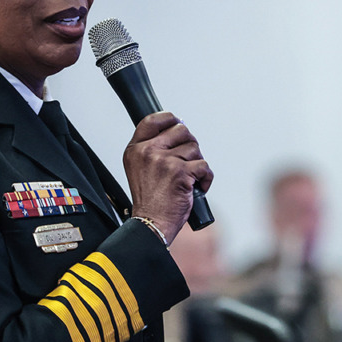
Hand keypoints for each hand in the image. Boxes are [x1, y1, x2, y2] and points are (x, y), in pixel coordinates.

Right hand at [123, 112, 212, 244]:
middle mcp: (147, 152)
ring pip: (194, 148)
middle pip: (181, 130)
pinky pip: (204, 166)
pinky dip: (205, 178)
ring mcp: (163, 161)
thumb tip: (178, 127)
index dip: (169, 118)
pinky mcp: (180, 172)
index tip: (178, 123)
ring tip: (188, 179)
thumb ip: (153, 148)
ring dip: (197, 164)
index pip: (153, 120)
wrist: (151, 223)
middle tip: (186, 161)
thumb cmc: (150, 200)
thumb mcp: (140, 168)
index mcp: (135, 149)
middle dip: (189, 144)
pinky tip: (196, 187)